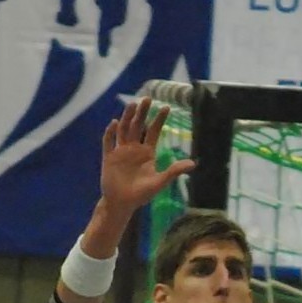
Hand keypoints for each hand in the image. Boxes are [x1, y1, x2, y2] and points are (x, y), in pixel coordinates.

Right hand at [100, 97, 196, 212]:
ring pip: (124, 130)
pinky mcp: (109, 158)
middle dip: (142, 112)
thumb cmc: (141, 195)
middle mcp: (134, 148)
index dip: (159, 119)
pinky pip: (108, 142)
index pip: (153, 131)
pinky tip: (115, 123)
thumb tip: (193, 163)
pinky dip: (111, 133)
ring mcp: (121, 151)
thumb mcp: (159, 182)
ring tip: (132, 104)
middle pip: (138, 126)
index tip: (166, 107)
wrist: (122, 204)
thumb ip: (173, 171)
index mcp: (147, 152)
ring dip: (127, 117)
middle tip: (148, 98)